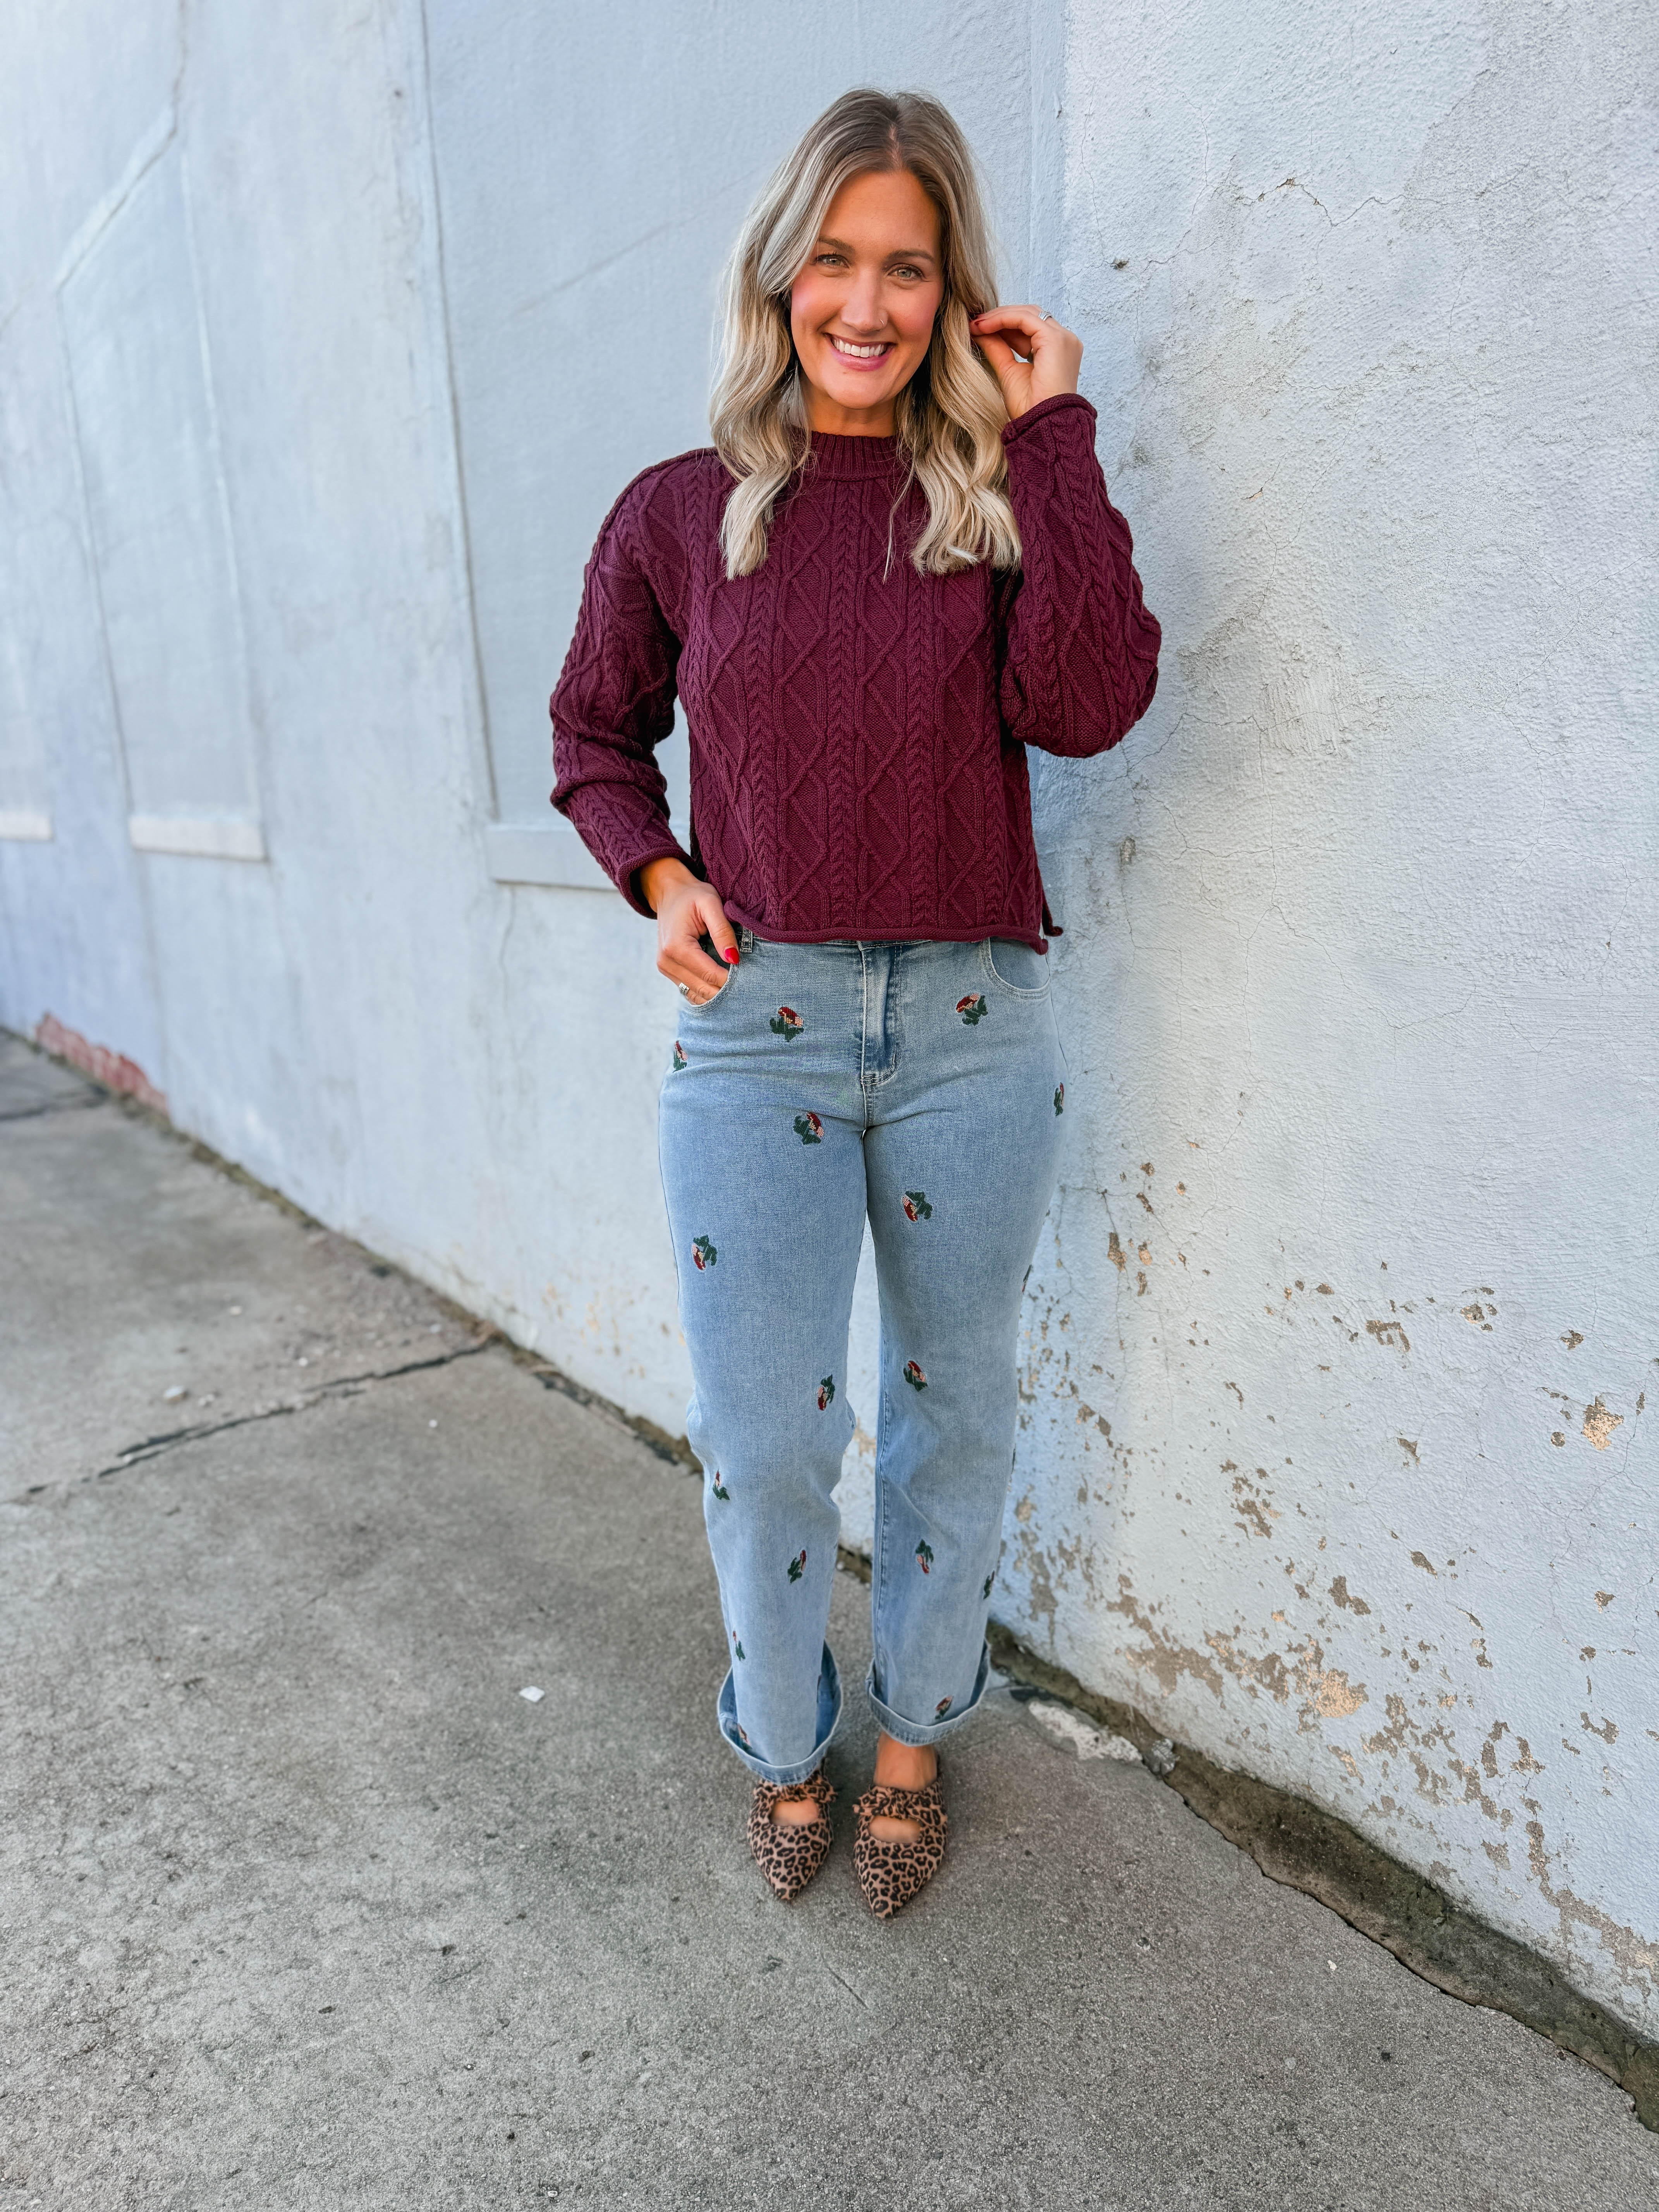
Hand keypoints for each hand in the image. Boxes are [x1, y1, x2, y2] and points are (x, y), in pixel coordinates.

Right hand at [639, 857, 737, 1003]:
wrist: (669, 893)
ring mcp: (665, 968)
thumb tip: (734, 959)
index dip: (731, 980)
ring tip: (736, 986)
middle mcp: (666, 961)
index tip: (751, 978)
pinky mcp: (668, 970)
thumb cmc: (692, 896)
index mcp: (676, 946)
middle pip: (703, 989)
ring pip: (696, 995)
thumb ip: (722, 931)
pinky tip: (721, 984)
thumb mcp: (711, 904)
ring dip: (716, 994)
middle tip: (748, 985)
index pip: (709, 975)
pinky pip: (689, 990)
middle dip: (726, 990)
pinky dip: (706, 991)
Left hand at [968, 305, 1082, 420]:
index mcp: (1057, 350)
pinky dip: (1003, 319)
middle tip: (976, 322)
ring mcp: (1063, 338)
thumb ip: (997, 349)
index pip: (1030, 327)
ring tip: (977, 323)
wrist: (1042, 424)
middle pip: (1030, 316)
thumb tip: (979, 331)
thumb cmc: (1030, 408)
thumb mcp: (1008, 371)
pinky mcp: (1055, 339)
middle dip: (1001, 317)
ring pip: (1027, 314)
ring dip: (999, 316)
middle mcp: (1064, 341)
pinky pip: (1025, 319)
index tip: (979, 328)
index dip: (1004, 324)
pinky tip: (984, 326)